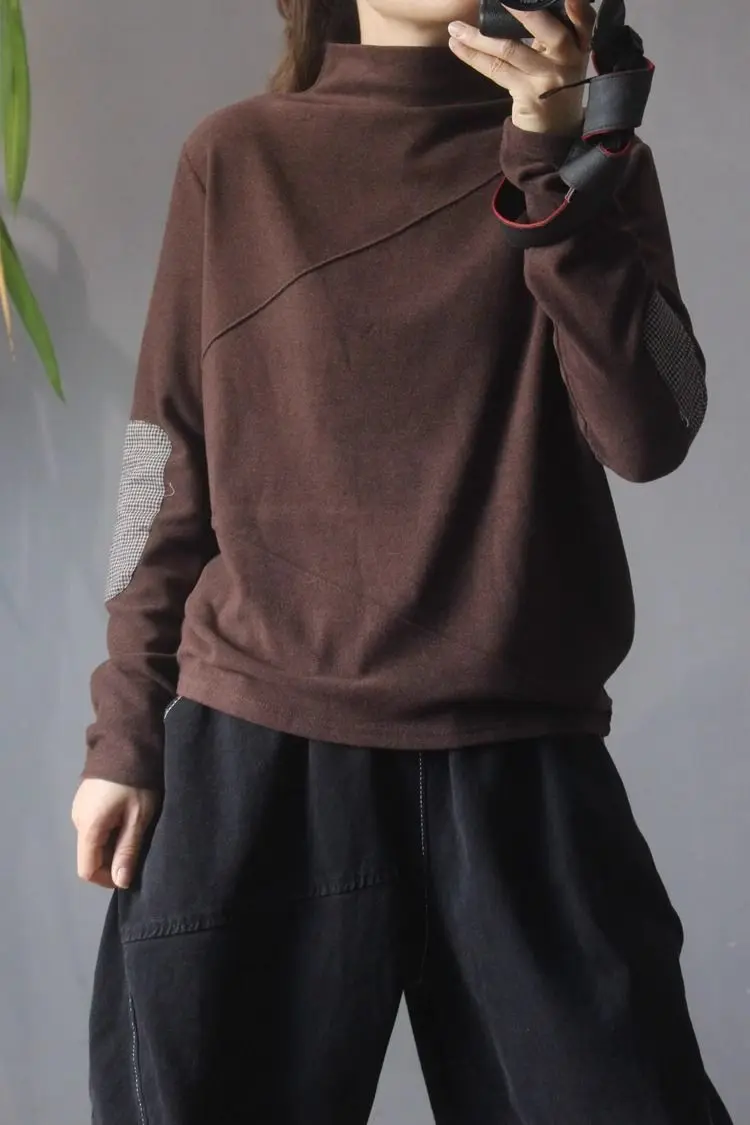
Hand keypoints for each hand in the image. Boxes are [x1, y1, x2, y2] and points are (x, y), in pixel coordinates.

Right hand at [72, 779, 159, 889]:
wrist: (127, 740)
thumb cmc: (136, 781)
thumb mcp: (138, 817)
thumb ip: (128, 850)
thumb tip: (120, 882)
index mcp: (88, 827)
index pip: (87, 870)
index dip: (108, 879)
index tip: (130, 871)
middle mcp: (77, 820)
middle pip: (91, 855)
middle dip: (113, 859)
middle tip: (139, 847)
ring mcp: (79, 809)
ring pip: (94, 840)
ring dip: (113, 843)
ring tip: (136, 827)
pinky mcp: (85, 800)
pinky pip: (94, 825)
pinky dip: (110, 829)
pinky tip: (127, 815)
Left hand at [448, 0, 595, 134]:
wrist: (556, 127)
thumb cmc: (556, 80)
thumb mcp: (566, 52)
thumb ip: (557, 26)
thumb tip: (521, 2)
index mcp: (580, 40)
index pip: (582, 17)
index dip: (575, 6)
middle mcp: (568, 57)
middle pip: (542, 27)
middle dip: (519, 10)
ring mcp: (547, 78)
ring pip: (510, 50)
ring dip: (479, 37)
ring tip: (455, 27)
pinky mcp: (528, 95)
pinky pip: (496, 71)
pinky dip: (474, 57)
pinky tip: (456, 45)